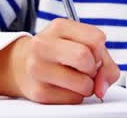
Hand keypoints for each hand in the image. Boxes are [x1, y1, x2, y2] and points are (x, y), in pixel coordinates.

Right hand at [0, 18, 119, 103]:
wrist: (21, 65)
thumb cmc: (59, 52)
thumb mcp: (81, 44)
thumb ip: (105, 62)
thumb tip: (102, 87)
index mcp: (59, 26)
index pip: (96, 39)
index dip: (100, 51)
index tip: (92, 54)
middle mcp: (43, 44)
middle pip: (85, 58)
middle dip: (93, 69)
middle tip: (86, 69)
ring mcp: (38, 69)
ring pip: (82, 84)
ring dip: (87, 86)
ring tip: (76, 79)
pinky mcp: (38, 92)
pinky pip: (73, 100)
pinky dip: (76, 96)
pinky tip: (65, 87)